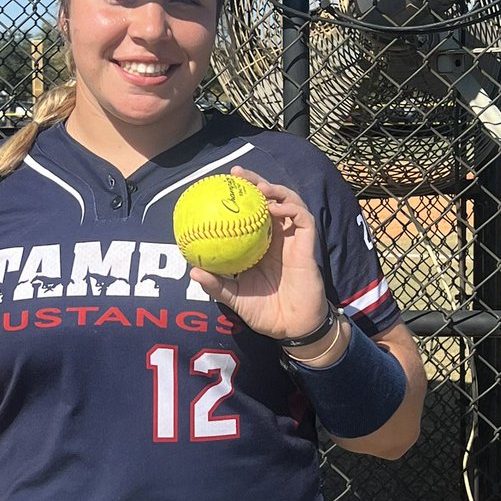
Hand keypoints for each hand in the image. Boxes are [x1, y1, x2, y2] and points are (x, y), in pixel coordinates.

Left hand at [190, 166, 328, 340]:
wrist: (292, 327)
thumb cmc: (264, 312)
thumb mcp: (235, 297)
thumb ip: (216, 285)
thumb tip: (193, 270)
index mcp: (259, 246)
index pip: (248, 214)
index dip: (238, 199)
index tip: (219, 186)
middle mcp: (277, 238)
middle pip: (269, 200)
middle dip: (255, 182)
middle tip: (236, 173)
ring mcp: (293, 240)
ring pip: (289, 203)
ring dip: (276, 191)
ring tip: (258, 187)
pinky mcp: (308, 246)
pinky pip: (303, 220)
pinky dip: (291, 209)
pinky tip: (274, 208)